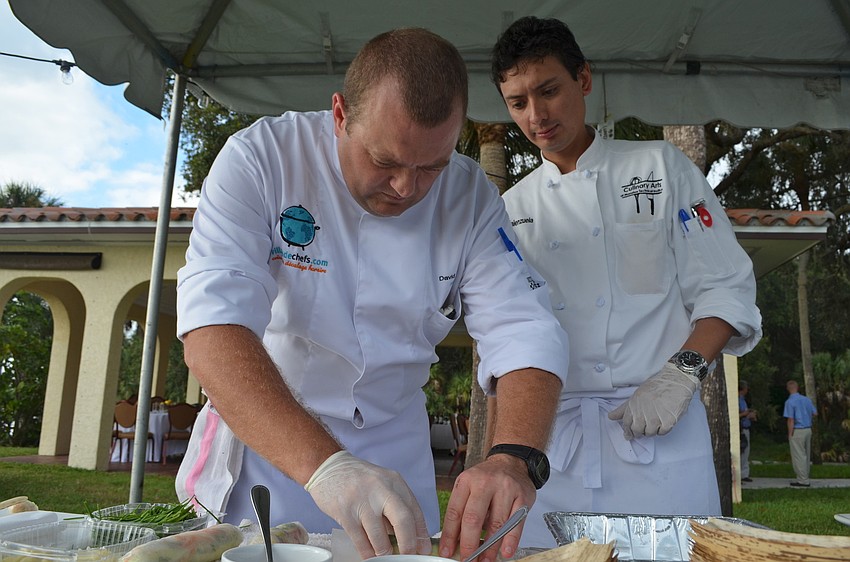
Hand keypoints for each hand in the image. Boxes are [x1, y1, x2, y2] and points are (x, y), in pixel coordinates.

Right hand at [305, 451, 429, 558]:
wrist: (328, 466)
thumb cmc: (358, 479)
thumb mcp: (382, 484)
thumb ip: (393, 506)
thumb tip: (405, 536)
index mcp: (394, 481)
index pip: (414, 510)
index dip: (421, 533)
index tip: (423, 548)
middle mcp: (381, 489)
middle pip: (403, 520)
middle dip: (408, 543)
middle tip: (408, 555)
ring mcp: (362, 500)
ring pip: (380, 535)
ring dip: (384, 551)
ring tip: (385, 556)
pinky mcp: (344, 511)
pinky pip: (360, 539)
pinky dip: (367, 552)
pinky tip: (369, 555)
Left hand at [439, 454, 534, 561]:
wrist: (511, 462)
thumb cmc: (488, 479)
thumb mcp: (470, 488)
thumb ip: (463, 511)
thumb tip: (455, 541)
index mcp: (467, 481)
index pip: (455, 512)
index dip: (450, 535)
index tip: (447, 551)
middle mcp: (485, 483)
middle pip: (473, 518)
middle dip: (469, 544)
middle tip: (467, 560)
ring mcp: (505, 489)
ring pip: (496, 524)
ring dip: (490, 547)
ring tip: (484, 560)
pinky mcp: (522, 497)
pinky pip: (516, 523)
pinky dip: (510, 540)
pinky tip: (505, 551)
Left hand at [608, 362, 698, 438]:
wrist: (675, 381)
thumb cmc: (656, 386)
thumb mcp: (637, 395)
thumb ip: (624, 408)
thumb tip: (611, 417)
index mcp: (634, 405)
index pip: (626, 423)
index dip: (628, 430)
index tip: (629, 434)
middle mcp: (643, 411)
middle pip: (637, 430)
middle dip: (639, 432)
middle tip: (644, 429)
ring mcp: (656, 417)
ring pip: (650, 433)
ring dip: (652, 431)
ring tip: (655, 422)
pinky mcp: (669, 421)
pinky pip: (662, 432)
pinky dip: (662, 430)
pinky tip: (664, 422)